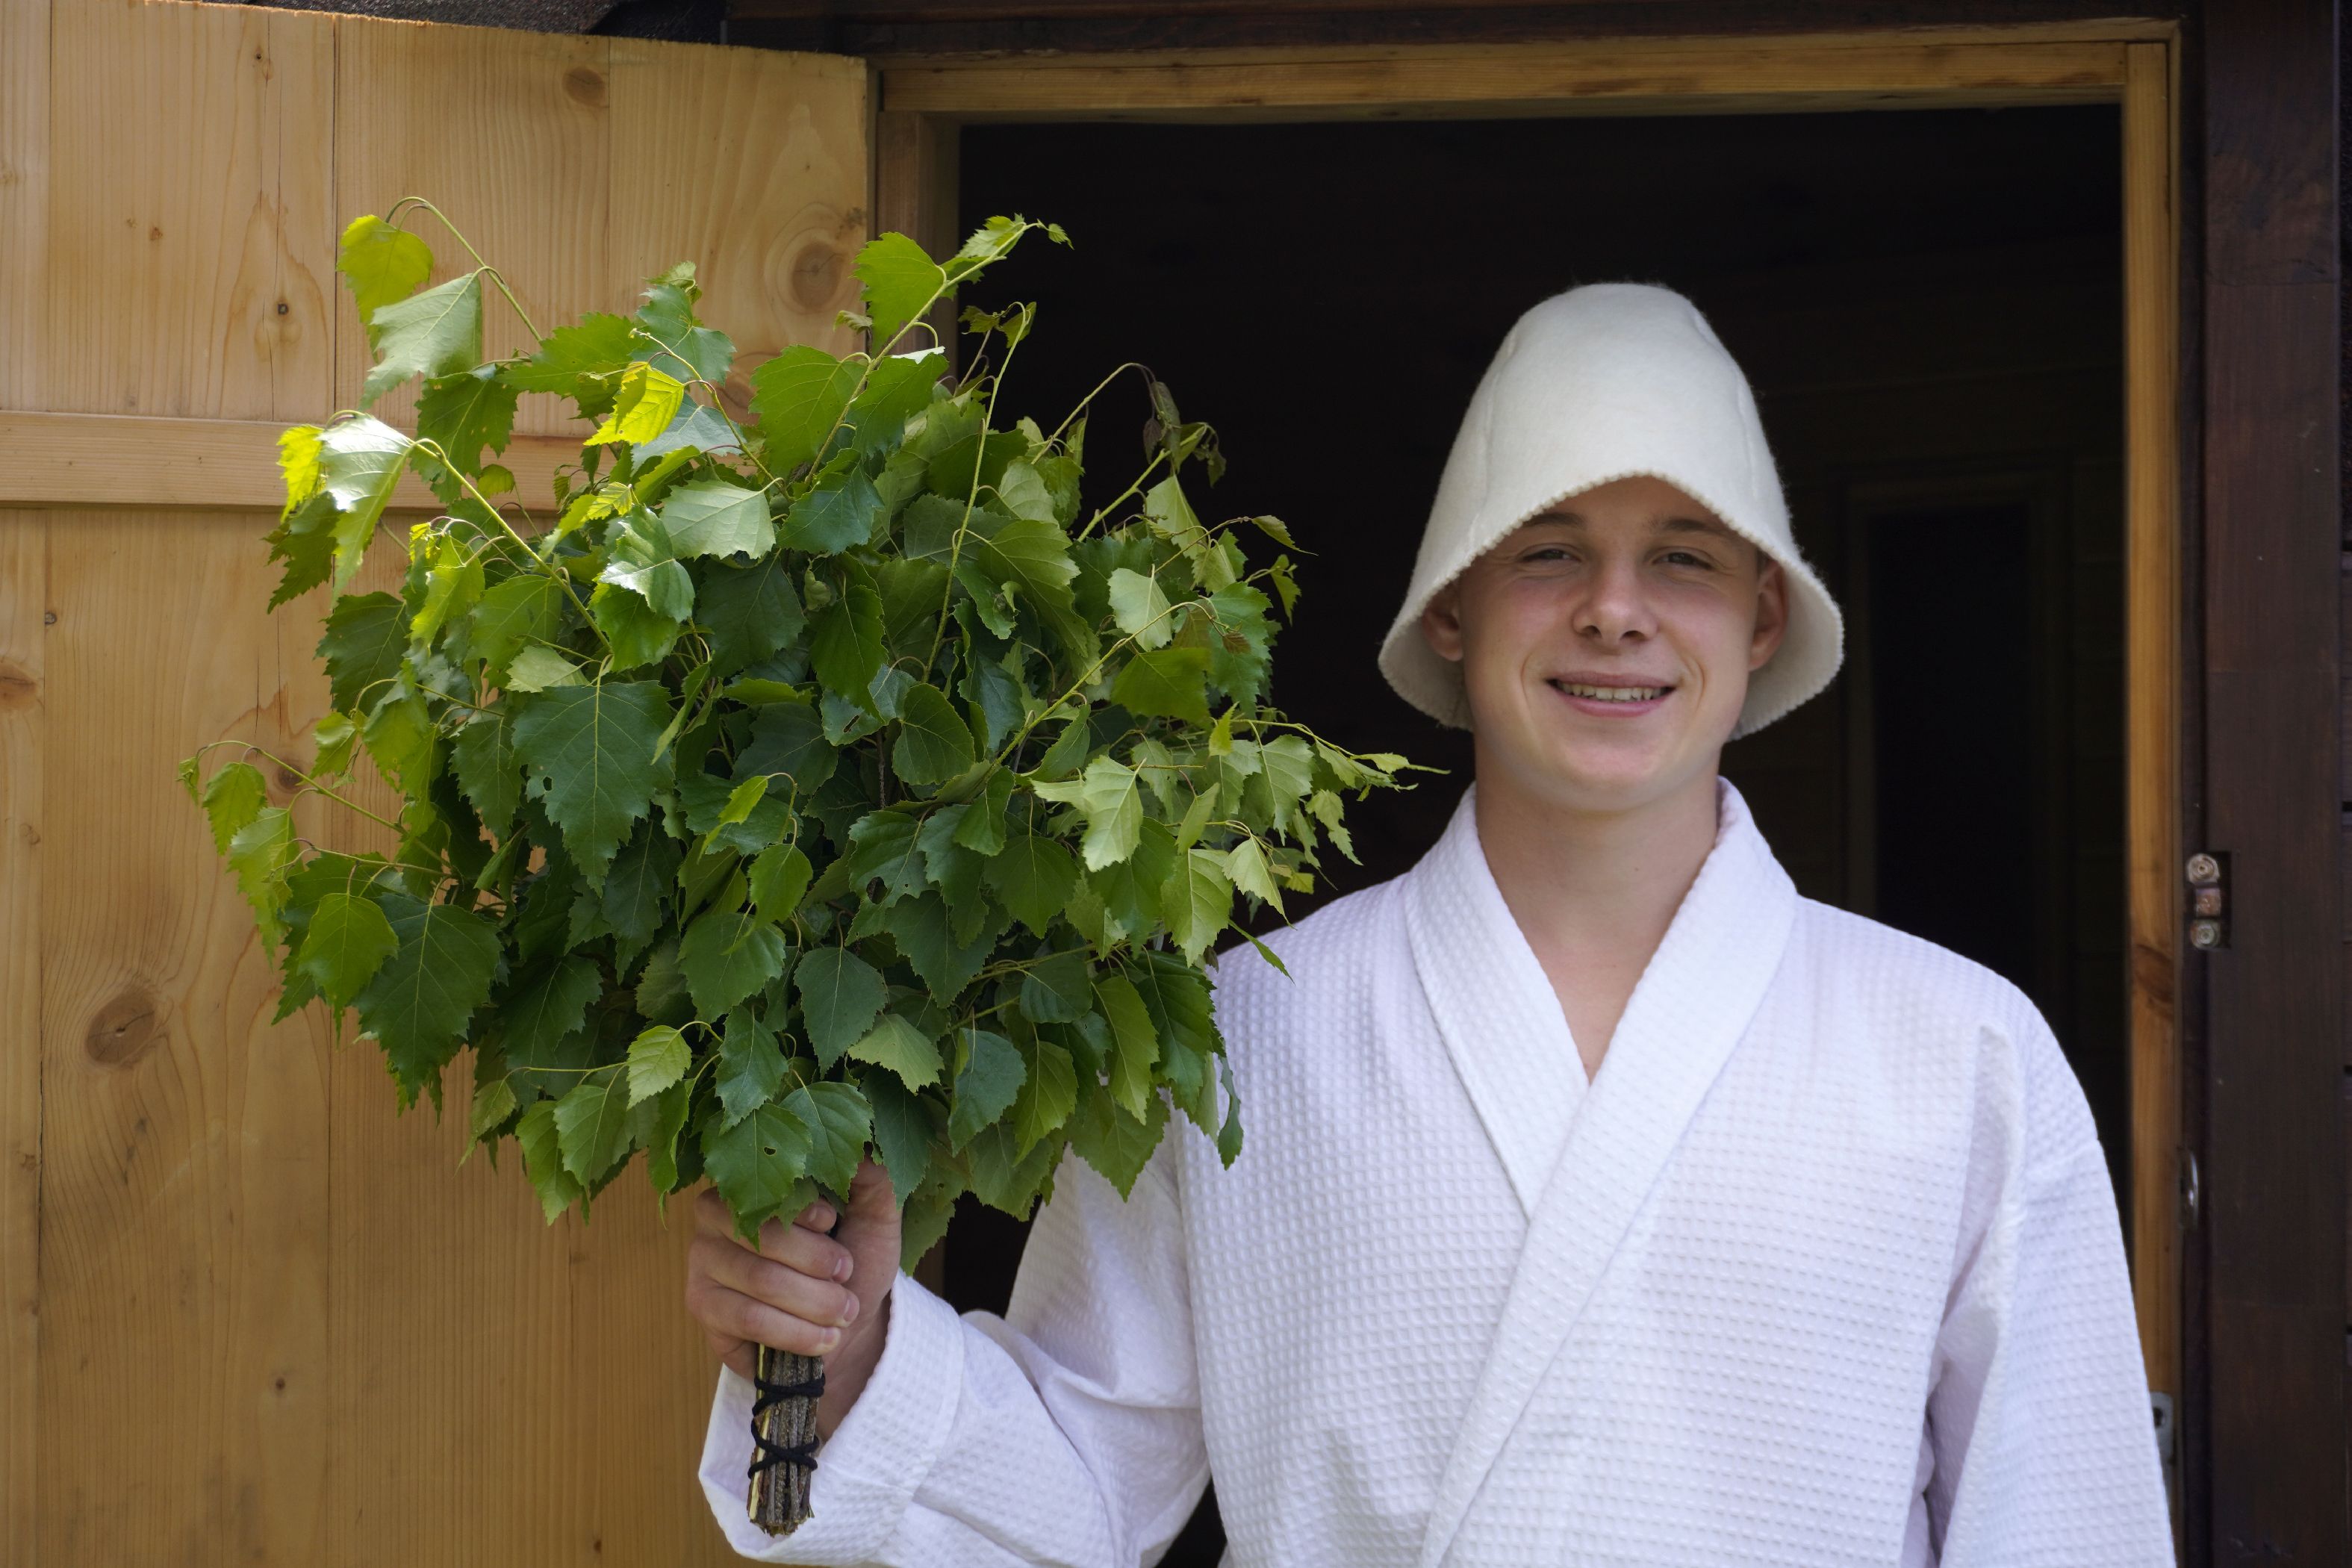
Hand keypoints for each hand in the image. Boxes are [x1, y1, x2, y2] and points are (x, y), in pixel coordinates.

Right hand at [685, 1159, 903, 1433]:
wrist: (841, 1320)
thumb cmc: (853, 1257)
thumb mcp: (874, 1218)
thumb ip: (873, 1183)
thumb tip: (869, 1153)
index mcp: (754, 1181)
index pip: (773, 1189)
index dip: (809, 1213)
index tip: (835, 1224)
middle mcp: (715, 1216)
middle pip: (765, 1238)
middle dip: (819, 1264)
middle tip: (847, 1277)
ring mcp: (701, 1262)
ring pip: (761, 1281)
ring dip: (815, 1302)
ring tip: (845, 1311)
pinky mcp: (702, 1306)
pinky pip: (750, 1319)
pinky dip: (796, 1332)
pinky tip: (825, 1338)